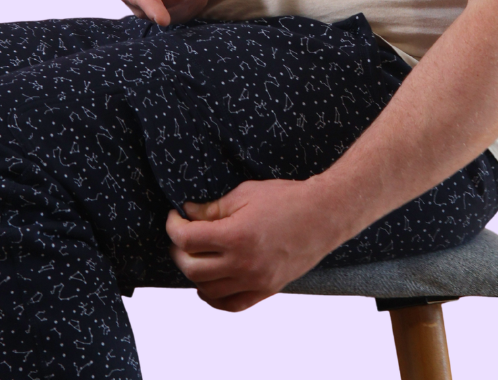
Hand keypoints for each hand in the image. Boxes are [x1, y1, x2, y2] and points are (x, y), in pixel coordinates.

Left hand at [166, 178, 348, 311]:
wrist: (323, 215)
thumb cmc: (288, 199)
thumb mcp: (247, 193)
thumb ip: (214, 208)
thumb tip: (188, 214)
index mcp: (236, 235)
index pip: (188, 239)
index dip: (174, 227)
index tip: (175, 217)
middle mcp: (243, 263)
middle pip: (191, 268)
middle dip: (178, 251)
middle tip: (181, 237)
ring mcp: (255, 280)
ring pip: (207, 290)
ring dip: (194, 273)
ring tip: (196, 256)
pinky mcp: (266, 290)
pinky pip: (230, 305)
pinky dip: (214, 297)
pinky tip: (210, 283)